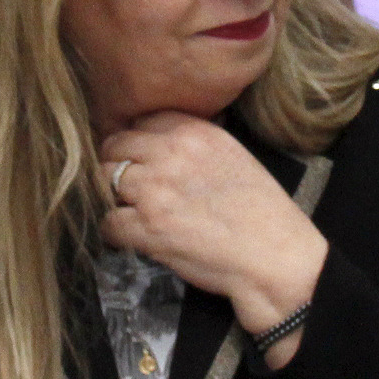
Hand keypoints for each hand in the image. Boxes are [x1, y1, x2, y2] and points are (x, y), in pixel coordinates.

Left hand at [99, 113, 329, 356]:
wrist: (275, 258)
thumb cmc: (263, 213)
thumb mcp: (233, 156)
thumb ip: (196, 143)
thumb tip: (162, 141)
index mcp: (195, 133)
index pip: (141, 120)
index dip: (137, 141)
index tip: (140, 157)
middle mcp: (170, 154)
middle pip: (115, 146)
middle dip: (117, 165)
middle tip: (127, 186)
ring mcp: (155, 191)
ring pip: (103, 179)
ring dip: (113, 196)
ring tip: (129, 210)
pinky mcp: (146, 228)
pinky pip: (107, 222)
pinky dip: (115, 232)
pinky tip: (131, 237)